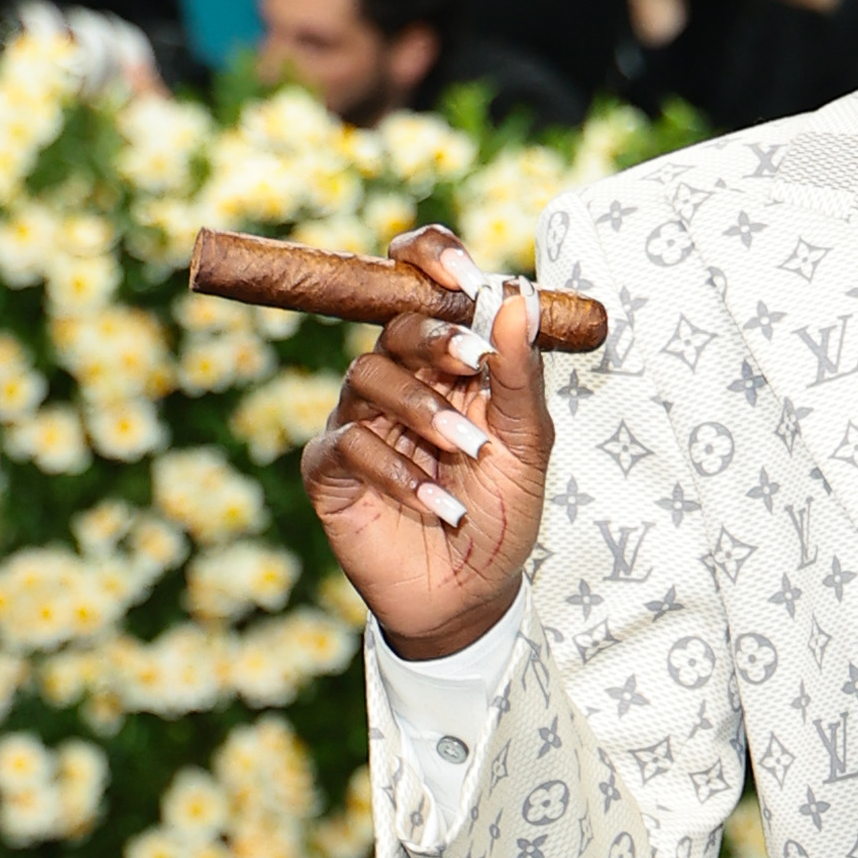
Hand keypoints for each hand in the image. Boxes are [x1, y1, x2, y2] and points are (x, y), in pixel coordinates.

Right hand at [300, 228, 552, 661]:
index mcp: (446, 362)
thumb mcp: (527, 445)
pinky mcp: (331, 470)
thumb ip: (519, 375)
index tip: (466, 272)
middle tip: (475, 366)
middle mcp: (397, 381)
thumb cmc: (501, 515)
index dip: (432, 260)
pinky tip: (439, 506)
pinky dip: (397, 472)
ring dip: (425, 413)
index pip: (422, 285)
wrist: (473, 597)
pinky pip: (348, 444)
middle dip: (436, 339)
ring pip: (367, 378)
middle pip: (394, 324)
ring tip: (469, 455)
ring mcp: (359, 422)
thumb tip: (518, 295)